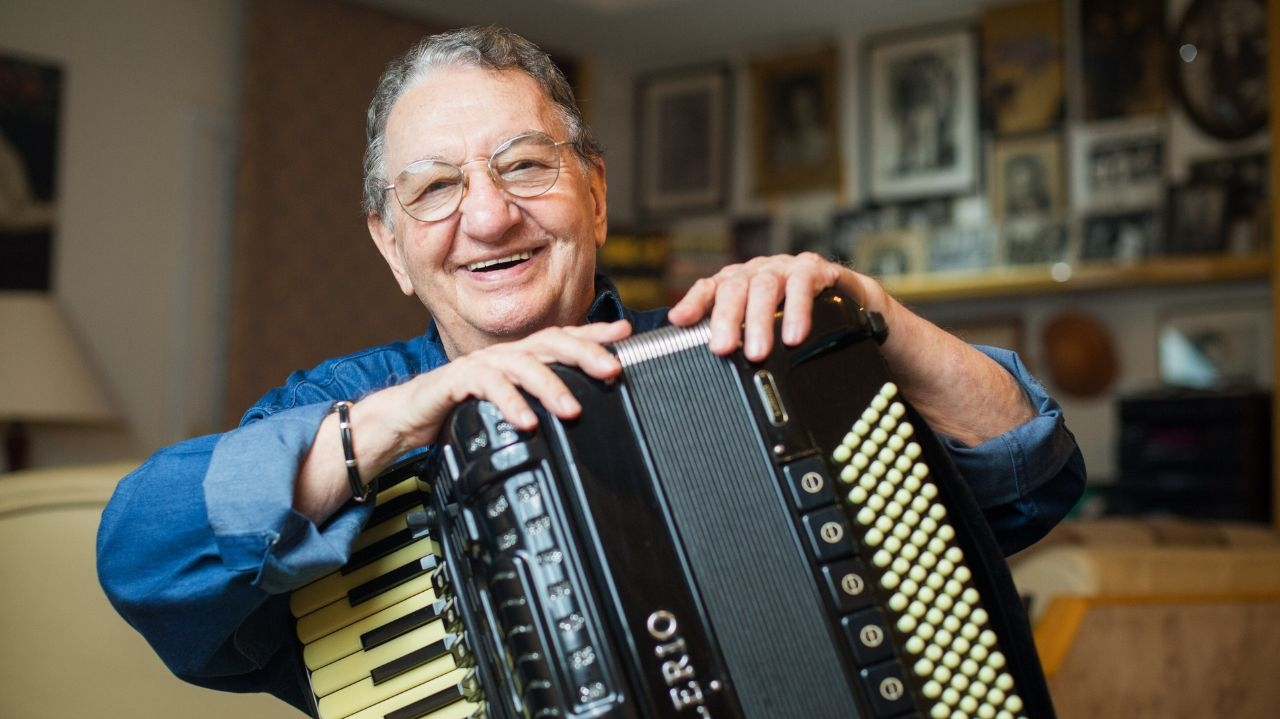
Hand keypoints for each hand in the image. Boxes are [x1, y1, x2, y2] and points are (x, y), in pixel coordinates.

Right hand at [395, 320, 631, 442]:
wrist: (408, 417)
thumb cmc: (460, 408)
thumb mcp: (508, 405)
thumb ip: (538, 399)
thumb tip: (578, 407)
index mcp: (519, 357)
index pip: (562, 338)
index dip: (594, 334)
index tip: (626, 334)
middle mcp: (504, 355)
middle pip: (550, 342)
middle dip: (585, 353)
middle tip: (612, 370)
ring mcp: (481, 365)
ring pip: (523, 364)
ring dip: (552, 386)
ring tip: (573, 410)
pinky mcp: (457, 380)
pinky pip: (488, 386)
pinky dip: (510, 403)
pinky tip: (527, 420)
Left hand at [667, 252, 876, 361]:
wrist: (849, 301)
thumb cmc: (797, 316)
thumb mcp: (763, 328)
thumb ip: (738, 339)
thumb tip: (704, 367)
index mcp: (738, 283)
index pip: (709, 288)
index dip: (694, 303)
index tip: (680, 320)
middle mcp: (758, 272)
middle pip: (735, 289)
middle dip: (727, 320)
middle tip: (722, 350)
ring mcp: (785, 268)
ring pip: (766, 288)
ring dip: (761, 321)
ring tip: (758, 352)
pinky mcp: (815, 270)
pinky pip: (803, 285)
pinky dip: (798, 311)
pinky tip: (794, 335)